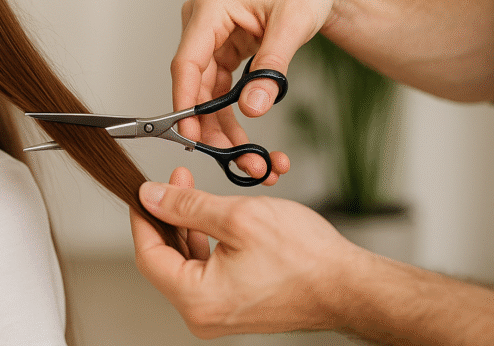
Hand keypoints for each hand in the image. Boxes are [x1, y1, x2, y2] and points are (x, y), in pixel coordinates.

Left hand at [130, 168, 364, 338]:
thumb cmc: (306, 259)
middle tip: (174, 180)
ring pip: (184, 263)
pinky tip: (208, 216)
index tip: (145, 188)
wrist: (349, 285)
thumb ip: (187, 206)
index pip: (148, 254)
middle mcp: (203, 314)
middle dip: (166, 215)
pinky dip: (203, 241)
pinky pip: (204, 271)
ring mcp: (218, 312)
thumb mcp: (237, 217)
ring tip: (190, 189)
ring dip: (184, 225)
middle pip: (164, 259)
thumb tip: (151, 197)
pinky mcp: (232, 305)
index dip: (144, 216)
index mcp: (197, 299)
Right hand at [172, 0, 355, 181]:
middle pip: (194, 84)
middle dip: (209, 125)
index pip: (186, 63)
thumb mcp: (292, 25)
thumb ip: (271, 68)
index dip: (185, 103)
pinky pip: (220, 89)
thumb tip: (253, 108)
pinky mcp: (225, 49)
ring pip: (206, 92)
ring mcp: (212, 38)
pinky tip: (243, 139)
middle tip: (230, 158)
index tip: (190, 135)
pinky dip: (231, 114)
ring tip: (244, 158)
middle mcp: (203, 24)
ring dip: (221, 126)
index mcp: (209, 10)